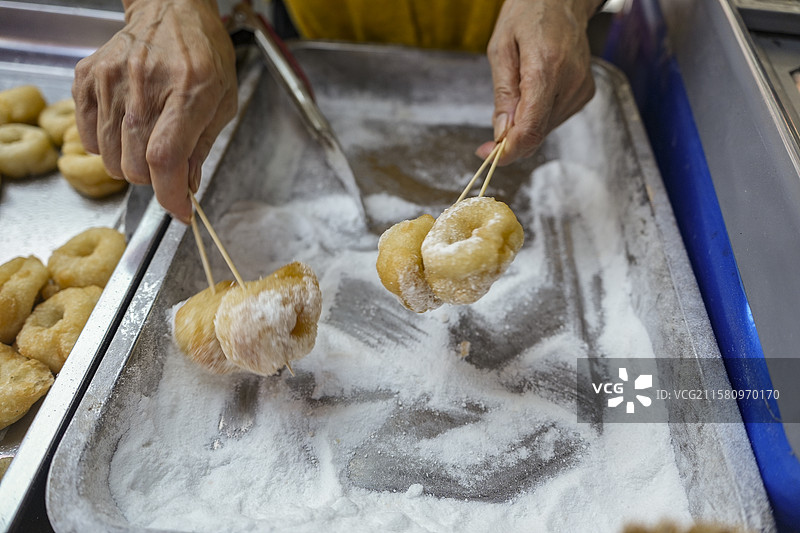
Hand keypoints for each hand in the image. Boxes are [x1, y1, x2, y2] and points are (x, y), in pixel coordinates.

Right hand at [73, 0, 236, 222]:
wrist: (171, 9)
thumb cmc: (203, 55)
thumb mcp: (222, 102)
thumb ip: (202, 148)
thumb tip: (187, 189)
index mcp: (188, 91)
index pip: (166, 158)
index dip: (171, 195)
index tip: (181, 212)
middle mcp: (145, 85)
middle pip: (136, 166)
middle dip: (156, 180)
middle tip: (167, 165)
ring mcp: (110, 80)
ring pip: (110, 159)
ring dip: (130, 165)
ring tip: (147, 141)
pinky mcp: (87, 78)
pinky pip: (87, 139)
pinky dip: (106, 147)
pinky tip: (125, 129)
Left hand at [477, 0, 599, 163]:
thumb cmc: (528, 15)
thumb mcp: (501, 49)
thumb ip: (503, 94)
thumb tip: (501, 133)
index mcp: (547, 68)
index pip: (530, 127)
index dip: (508, 149)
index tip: (488, 155)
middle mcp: (570, 82)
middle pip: (538, 132)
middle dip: (512, 139)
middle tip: (493, 132)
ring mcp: (581, 89)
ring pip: (545, 129)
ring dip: (525, 126)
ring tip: (517, 91)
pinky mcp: (585, 93)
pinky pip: (554, 118)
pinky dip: (538, 116)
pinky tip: (533, 92)